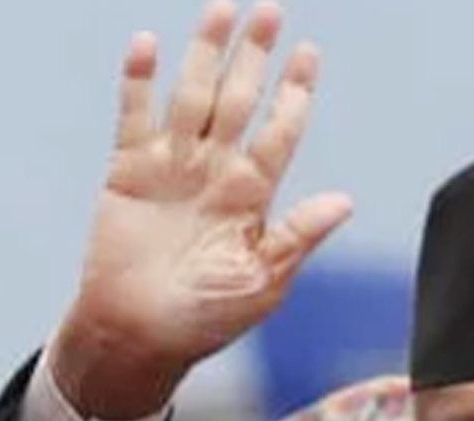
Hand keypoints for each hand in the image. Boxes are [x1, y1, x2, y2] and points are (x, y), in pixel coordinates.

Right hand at [52, 1, 351, 420]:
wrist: (138, 335)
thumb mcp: (262, 283)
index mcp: (252, 195)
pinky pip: (135, 117)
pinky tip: (149, 45)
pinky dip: (139, 81)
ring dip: (205, 53)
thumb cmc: (205, 318)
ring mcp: (172, 167)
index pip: (279, 132)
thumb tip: (345, 201)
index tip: (308, 55)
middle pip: (239, 100)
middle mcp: (215, 170)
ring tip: (221, 9)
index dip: (293, 93)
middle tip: (271, 10)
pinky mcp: (129, 171)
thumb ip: (297, 237)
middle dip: (255, 56)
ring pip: (192, 96)